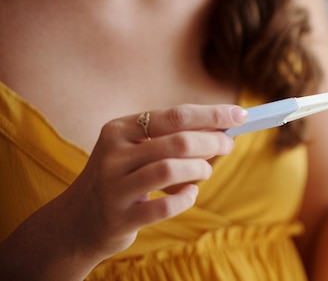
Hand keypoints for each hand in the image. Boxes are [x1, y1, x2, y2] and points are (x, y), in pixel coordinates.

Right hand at [55, 104, 247, 262]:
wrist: (78, 221)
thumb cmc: (123, 178)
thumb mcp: (137, 151)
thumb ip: (173, 137)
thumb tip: (224, 127)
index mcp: (119, 129)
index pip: (175, 115)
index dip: (212, 114)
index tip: (240, 114)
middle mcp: (113, 154)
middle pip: (178, 141)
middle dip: (212, 141)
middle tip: (228, 145)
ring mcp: (114, 187)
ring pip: (171, 169)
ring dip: (200, 169)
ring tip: (205, 171)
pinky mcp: (120, 217)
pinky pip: (165, 206)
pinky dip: (186, 198)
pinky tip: (188, 193)